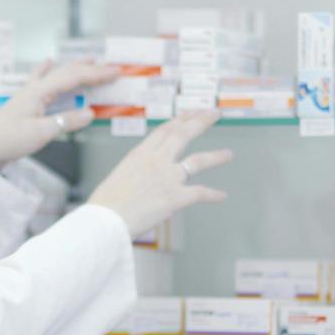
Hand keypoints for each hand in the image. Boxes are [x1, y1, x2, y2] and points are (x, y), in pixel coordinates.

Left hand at [0, 61, 119, 168]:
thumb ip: (66, 121)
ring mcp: (29, 92)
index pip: (74, 78)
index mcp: (40, 91)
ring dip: (75, 67)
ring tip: (91, 60)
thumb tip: (90, 113)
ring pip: (57, 74)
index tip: (117, 71)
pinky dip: (47, 69)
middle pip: (67, 72)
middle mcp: (35, 87)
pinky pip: (40, 79)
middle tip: (113, 67)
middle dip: (92, 69)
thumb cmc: (10, 140)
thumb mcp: (41, 133)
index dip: (98, 74)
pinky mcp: (25, 100)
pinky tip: (48, 61)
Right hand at [87, 111, 232, 236]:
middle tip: (214, 113)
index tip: (190, 113)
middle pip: (183, 134)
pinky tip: (222, 196)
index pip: (164, 130)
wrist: (105, 221)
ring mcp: (167, 178)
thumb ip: (134, 174)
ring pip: (198, 161)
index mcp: (139, 154)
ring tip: (229, 154)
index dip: (180, 119)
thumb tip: (140, 181)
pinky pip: (200, 193)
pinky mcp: (176, 198)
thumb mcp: (118, 178)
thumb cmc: (104, 205)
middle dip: (201, 121)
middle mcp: (156, 161)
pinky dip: (213, 195)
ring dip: (216, 156)